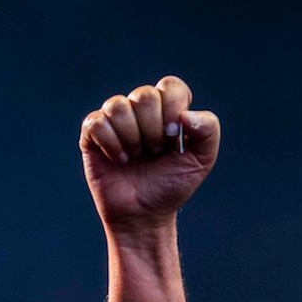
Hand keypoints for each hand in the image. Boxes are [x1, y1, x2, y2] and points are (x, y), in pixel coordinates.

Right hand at [79, 75, 219, 231]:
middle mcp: (139, 109)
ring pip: (119, 106)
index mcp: (167, 109)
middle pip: (144, 95)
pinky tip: (119, 160)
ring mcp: (114, 119)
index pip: (171, 86)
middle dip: (153, 130)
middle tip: (154, 152)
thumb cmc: (171, 185)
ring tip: (136, 158)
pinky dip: (112, 144)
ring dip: (132, 139)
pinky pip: (97, 122)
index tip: (174, 138)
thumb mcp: (202, 161)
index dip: (173, 109)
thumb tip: (185, 114)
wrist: (145, 214)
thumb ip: (209, 130)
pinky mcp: (92, 133)